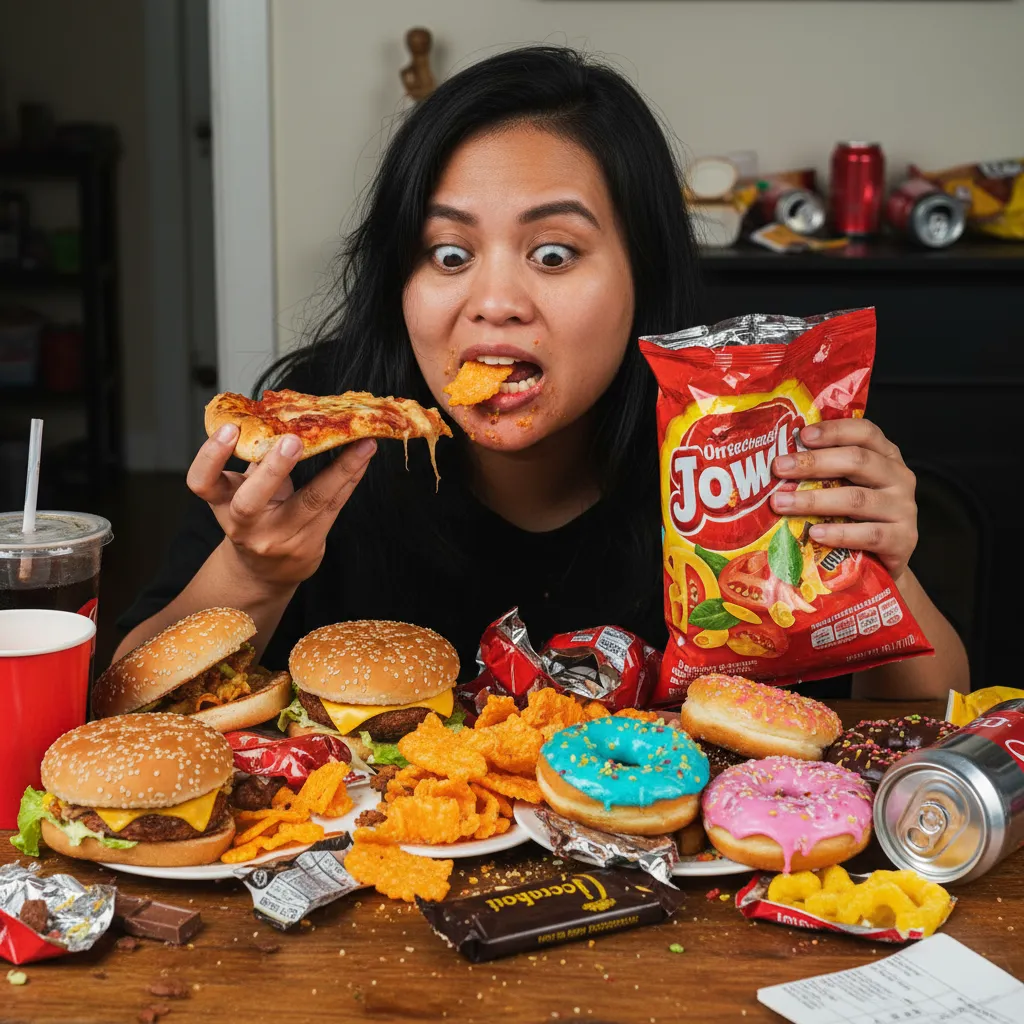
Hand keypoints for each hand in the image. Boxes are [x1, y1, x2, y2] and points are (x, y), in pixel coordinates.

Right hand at [186, 424, 375, 589]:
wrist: (263, 572)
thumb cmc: (252, 518)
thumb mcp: (241, 490)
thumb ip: (254, 458)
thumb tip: (278, 410)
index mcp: (222, 503)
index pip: (202, 482)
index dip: (211, 456)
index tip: (230, 428)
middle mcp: (245, 525)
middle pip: (250, 502)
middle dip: (272, 470)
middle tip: (292, 440)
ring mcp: (278, 538)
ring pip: (310, 502)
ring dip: (339, 469)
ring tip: (361, 443)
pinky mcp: (308, 545)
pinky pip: (333, 506)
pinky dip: (350, 477)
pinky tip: (364, 456)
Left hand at [769, 419, 917, 579]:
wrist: (885, 560)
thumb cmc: (858, 517)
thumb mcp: (847, 486)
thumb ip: (825, 472)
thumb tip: (778, 463)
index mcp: (886, 456)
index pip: (864, 432)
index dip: (834, 431)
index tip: (802, 435)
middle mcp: (899, 477)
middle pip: (857, 461)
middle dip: (813, 463)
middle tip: (779, 468)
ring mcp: (904, 508)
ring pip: (856, 499)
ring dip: (814, 501)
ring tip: (781, 503)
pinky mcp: (903, 539)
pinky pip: (869, 534)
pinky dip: (839, 533)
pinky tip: (815, 533)